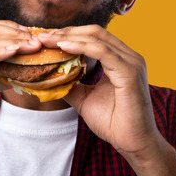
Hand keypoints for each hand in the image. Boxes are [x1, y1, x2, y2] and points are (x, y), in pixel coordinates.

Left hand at [40, 25, 162, 157]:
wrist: (133, 144)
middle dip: (67, 31)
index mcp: (121, 60)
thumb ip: (71, 85)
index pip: (94, 37)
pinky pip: (102, 52)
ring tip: (48, 40)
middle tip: (42, 36)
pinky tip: (63, 47)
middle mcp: (129, 57)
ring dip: (70, 37)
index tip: (46, 39)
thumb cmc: (114, 123)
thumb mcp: (85, 99)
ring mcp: (132, 63)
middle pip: (95, 32)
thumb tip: (49, 77)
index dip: (69, 34)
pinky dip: (81, 46)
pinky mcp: (130, 72)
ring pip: (97, 38)